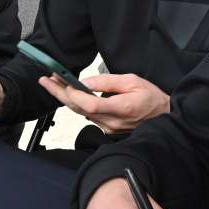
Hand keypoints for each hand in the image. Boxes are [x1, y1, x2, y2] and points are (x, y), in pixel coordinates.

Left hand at [38, 72, 169, 133]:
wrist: (164, 117)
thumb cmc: (151, 97)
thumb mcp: (132, 81)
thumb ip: (108, 81)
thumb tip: (86, 82)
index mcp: (121, 108)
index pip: (91, 104)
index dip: (74, 94)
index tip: (61, 81)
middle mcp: (112, 122)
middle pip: (79, 109)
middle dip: (59, 93)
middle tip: (45, 80)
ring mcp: (109, 127)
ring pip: (81, 113)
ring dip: (66, 98)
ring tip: (53, 82)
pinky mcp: (108, 128)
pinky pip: (88, 115)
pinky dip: (76, 103)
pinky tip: (68, 93)